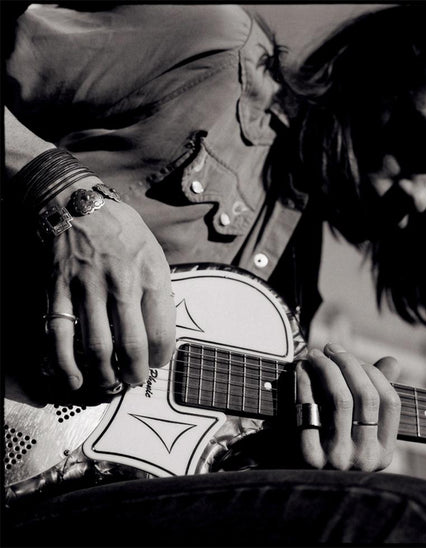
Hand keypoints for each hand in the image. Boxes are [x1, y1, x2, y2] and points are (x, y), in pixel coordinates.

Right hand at [43, 175, 175, 392]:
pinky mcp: (58, 291)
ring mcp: (86, 288)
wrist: (77, 204)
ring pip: (96, 347)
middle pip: (131, 345)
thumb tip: (160, 333)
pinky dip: (66, 365)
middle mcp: (120, 283)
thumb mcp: (154, 253)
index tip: (157, 362)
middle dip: (135, 373)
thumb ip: (158, 291)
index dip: (161, 356)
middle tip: (135, 380)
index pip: (161, 330)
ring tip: (110, 384)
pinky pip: (60, 336)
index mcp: (150, 273)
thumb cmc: (122, 232)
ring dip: (104, 376)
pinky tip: (74, 380)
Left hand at [296, 343, 400, 470]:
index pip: (390, 402)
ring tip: (314, 355)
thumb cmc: (332, 449)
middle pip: (366, 396)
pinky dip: (305, 382)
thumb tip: (393, 361)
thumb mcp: (357, 430)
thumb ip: (375, 395)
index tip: (352, 357)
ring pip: (341, 399)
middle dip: (348, 363)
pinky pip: (310, 408)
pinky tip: (301, 369)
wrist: (297, 487)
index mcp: (384, 453)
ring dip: (327, 367)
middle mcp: (365, 459)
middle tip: (330, 347)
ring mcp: (338, 460)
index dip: (373, 372)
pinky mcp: (309, 457)